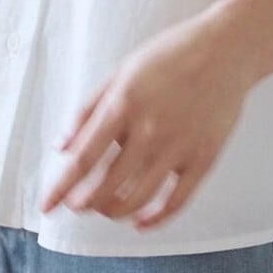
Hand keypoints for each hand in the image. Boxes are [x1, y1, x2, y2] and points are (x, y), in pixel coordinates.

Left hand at [39, 2, 263, 230]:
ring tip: (104, 210)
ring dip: (114, 212)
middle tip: (77, 206)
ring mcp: (178, 147)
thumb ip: (89, 108)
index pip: (83, 158)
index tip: (47, 206)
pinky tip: (141, 223)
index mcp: (123, 104)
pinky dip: (156, 219)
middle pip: (107, 185)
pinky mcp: (203, 158)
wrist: (225, 50)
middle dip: (85, 204)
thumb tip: (63, 147)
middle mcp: (148, 130)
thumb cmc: (169, 55)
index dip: (61, 187)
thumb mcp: (120, 71)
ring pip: (138, 199)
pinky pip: (176, 201)